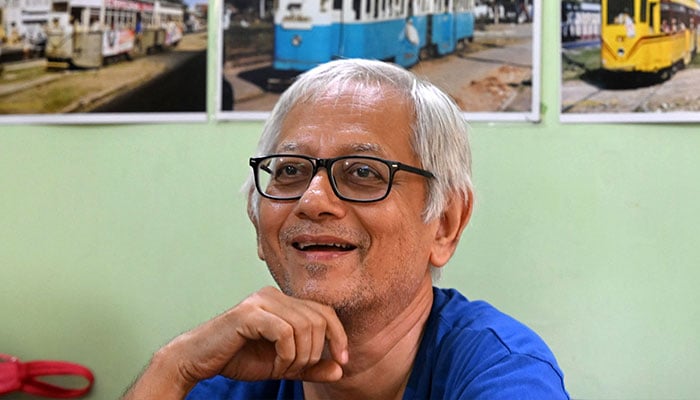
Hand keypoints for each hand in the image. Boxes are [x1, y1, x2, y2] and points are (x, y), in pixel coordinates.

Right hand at [123, 286, 347, 398]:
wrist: (198, 360)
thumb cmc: (238, 358)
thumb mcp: (282, 366)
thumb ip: (310, 367)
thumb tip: (341, 371)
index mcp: (283, 301)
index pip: (325, 312)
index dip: (339, 336)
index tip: (342, 361)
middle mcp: (274, 295)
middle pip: (318, 320)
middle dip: (315, 352)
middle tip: (296, 371)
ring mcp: (261, 301)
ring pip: (304, 326)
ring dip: (300, 356)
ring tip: (283, 370)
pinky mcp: (249, 313)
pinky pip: (285, 332)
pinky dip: (287, 355)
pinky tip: (275, 366)